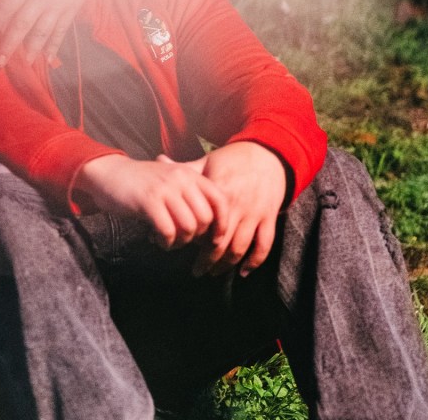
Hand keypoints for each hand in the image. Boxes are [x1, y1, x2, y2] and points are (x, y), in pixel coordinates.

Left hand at [0, 0, 99, 67]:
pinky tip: (48, 60)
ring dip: (31, 49)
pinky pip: (61, 30)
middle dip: (8, 45)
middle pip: (22, 24)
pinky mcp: (70, 10)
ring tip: (24, 65)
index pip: (7, 6)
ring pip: (42, 31)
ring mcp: (58, 5)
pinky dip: (55, 45)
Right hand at [76, 154, 228, 248]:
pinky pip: (168, 231)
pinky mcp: (148, 201)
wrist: (109, 174)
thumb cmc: (142, 183)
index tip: (214, 240)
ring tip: (170, 241)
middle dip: (197, 237)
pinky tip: (158, 240)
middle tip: (183, 240)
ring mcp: (164, 189)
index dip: (222, 224)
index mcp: (189, 173)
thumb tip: (214, 227)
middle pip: (205, 218)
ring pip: (188, 227)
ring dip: (181, 242)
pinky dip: (166, 243)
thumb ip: (191, 195)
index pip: (220, 200)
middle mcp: (180, 178)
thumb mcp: (170, 180)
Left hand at [189, 142, 287, 277]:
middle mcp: (237, 205)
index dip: (191, 237)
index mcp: (219, 191)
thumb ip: (186, 168)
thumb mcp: (208, 162)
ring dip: (226, 264)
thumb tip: (159, 159)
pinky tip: (243, 272)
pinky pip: (264, 244)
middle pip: (219, 241)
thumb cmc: (232, 159)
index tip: (179, 245)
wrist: (267, 154)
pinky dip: (255, 261)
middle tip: (196, 271)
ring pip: (240, 246)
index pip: (202, 222)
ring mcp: (255, 212)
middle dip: (207, 260)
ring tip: (214, 273)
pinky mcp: (269, 217)